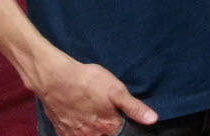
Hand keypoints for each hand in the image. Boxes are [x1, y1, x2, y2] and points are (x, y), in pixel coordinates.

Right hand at [36, 52, 156, 135]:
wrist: (55, 79)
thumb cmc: (88, 82)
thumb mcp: (116, 90)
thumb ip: (134, 107)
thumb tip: (153, 120)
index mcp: (108, 127)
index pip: (121, 134)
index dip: (122, 125)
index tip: (118, 118)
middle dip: (106, 128)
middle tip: (103, 112)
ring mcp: (75, 135)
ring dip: (92, 129)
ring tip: (92, 114)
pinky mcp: (62, 132)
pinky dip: (79, 130)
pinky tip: (80, 119)